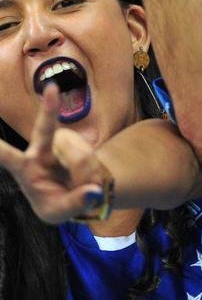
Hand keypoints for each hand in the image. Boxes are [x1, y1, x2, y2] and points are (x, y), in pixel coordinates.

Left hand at [0, 86, 110, 223]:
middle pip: (46, 129)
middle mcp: (41, 151)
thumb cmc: (58, 202)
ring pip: (81, 158)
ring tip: (84, 188)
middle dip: (50, 109)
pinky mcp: (79, 142)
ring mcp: (62, 144)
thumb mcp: (60, 212)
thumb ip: (75, 203)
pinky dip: (93, 172)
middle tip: (52, 87)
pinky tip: (90, 178)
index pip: (7, 157)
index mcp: (26, 170)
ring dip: (86, 176)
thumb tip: (94, 191)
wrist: (78, 194)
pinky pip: (92, 158)